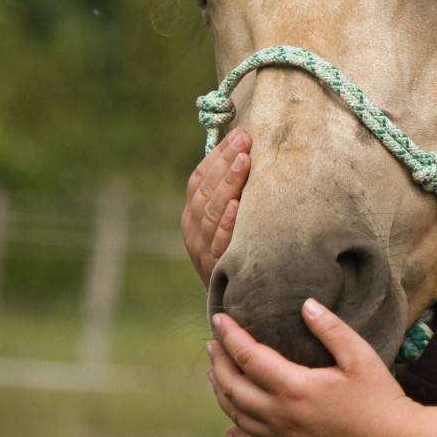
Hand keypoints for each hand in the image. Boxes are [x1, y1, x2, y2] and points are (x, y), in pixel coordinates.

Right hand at [183, 129, 249, 286]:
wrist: (232, 301)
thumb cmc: (235, 251)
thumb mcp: (225, 221)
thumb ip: (229, 192)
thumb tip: (244, 148)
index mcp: (192, 213)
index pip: (200, 177)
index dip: (217, 155)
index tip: (238, 135)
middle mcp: (192, 229)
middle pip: (206, 190)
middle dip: (225, 163)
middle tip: (245, 141)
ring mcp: (201, 249)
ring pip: (211, 211)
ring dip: (228, 184)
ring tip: (244, 162)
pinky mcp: (215, 268)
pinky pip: (219, 243)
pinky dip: (226, 224)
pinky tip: (237, 207)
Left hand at [207, 300, 417, 436]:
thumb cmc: (380, 399)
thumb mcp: (361, 356)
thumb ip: (331, 329)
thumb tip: (306, 304)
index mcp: (294, 388)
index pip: (249, 357)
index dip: (230, 336)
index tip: (219, 320)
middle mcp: (280, 416)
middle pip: (233, 387)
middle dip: (219, 362)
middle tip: (213, 343)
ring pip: (238, 416)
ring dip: (221, 393)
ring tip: (215, 374)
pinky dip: (237, 434)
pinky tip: (231, 428)